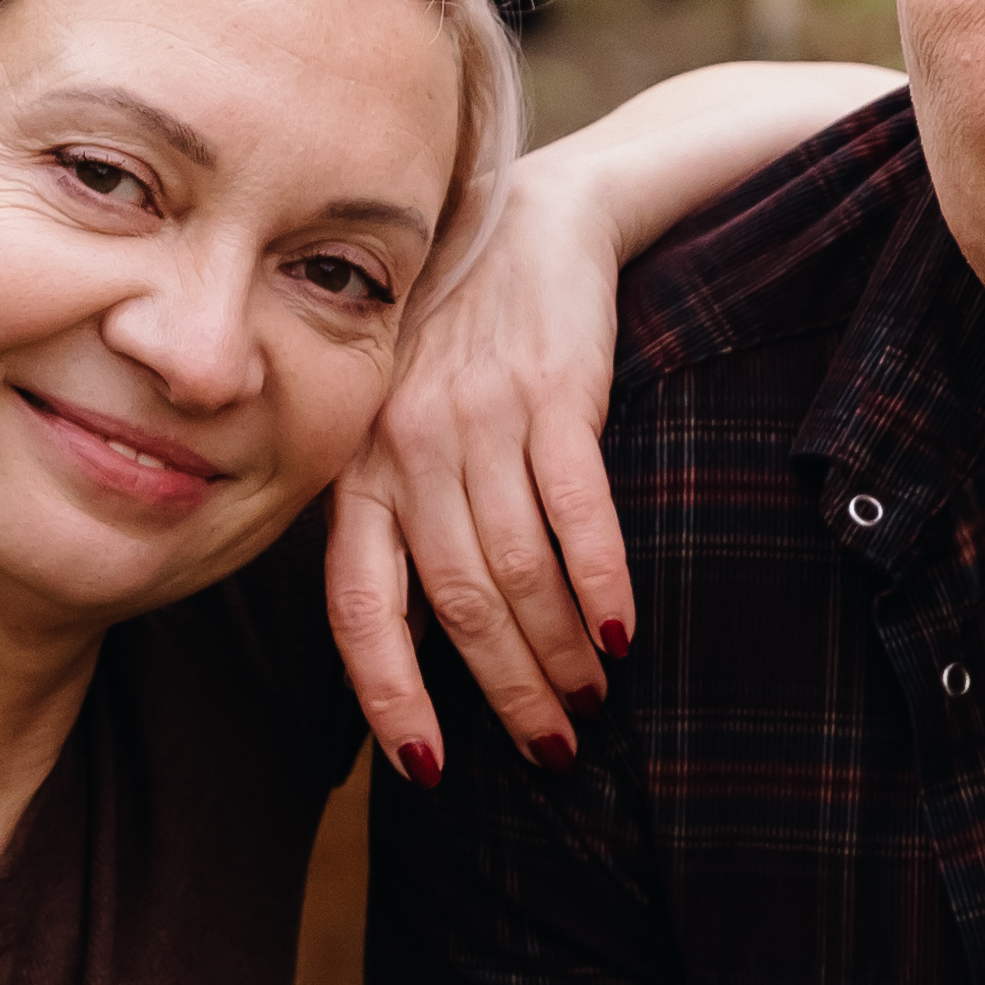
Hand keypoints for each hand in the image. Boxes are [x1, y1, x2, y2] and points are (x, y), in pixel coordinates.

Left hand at [324, 157, 637, 775]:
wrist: (534, 215)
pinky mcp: (556, 391)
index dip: (392, 695)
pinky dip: (602, 582)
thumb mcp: (398, 419)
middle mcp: (409, 447)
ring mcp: (481, 418)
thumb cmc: (460, 336)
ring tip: (590, 701)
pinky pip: (577, 511)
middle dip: (504, 693)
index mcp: (360, 466)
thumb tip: (416, 643)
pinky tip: (624, 634)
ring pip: (518, 571)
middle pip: (455, 605)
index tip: (428, 769)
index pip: (361, 606)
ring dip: (559, 651)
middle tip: (550, 752)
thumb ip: (394, 514)